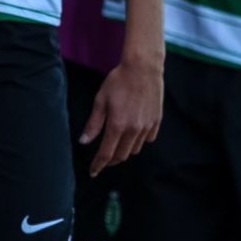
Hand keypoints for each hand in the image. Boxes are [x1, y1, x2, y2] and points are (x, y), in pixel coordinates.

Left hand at [81, 55, 162, 175]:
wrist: (143, 68)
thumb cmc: (118, 81)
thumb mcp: (100, 100)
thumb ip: (93, 123)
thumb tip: (84, 141)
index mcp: (117, 125)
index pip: (106, 154)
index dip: (98, 165)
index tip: (93, 172)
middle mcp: (133, 130)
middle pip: (121, 156)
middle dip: (110, 160)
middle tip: (103, 158)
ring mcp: (147, 126)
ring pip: (134, 149)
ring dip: (124, 150)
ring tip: (117, 143)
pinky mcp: (156, 121)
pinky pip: (147, 139)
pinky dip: (139, 141)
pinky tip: (133, 132)